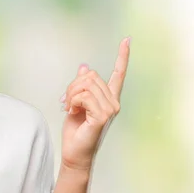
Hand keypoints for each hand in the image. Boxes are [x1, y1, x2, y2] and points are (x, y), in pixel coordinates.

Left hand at [59, 37, 130, 170]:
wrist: (74, 152)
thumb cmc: (76, 130)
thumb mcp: (76, 102)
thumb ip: (82, 86)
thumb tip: (84, 66)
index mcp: (109, 98)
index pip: (119, 74)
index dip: (123, 56)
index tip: (127, 40)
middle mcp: (113, 102)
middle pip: (91, 75)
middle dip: (73, 85)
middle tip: (66, 101)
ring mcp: (110, 109)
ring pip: (86, 85)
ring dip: (71, 94)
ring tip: (68, 107)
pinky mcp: (103, 116)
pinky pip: (84, 96)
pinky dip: (73, 101)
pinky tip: (72, 111)